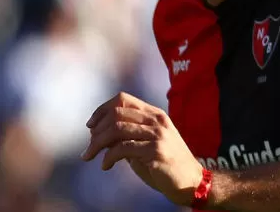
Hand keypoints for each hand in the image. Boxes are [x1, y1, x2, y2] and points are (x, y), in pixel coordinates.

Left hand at [81, 92, 203, 206]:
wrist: (190, 181)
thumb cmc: (165, 164)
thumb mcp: (145, 144)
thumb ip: (126, 136)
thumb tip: (97, 134)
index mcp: (155, 114)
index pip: (123, 99)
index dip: (102, 110)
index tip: (90, 126)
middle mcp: (157, 120)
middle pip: (117, 113)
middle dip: (96, 130)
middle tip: (89, 146)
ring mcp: (158, 135)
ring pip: (117, 129)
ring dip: (97, 144)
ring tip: (90, 156)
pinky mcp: (156, 151)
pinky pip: (122, 148)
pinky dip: (108, 157)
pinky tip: (106, 166)